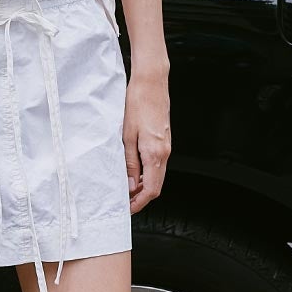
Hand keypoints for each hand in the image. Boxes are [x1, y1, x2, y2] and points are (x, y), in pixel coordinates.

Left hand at [123, 67, 169, 212]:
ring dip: (143, 185)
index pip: (151, 189)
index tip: (128, 208)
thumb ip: (128, 162)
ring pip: (157, 175)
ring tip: (126, 188)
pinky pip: (157, 164)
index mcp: (155, 153)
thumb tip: (128, 184)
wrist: (151, 83)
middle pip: (156, 185)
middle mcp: (164, 152)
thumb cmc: (137, 104)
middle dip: (141, 197)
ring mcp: (166, 146)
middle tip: (125, 202)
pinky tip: (134, 171)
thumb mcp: (126, 136)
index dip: (140, 202)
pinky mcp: (164, 140)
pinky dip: (147, 173)